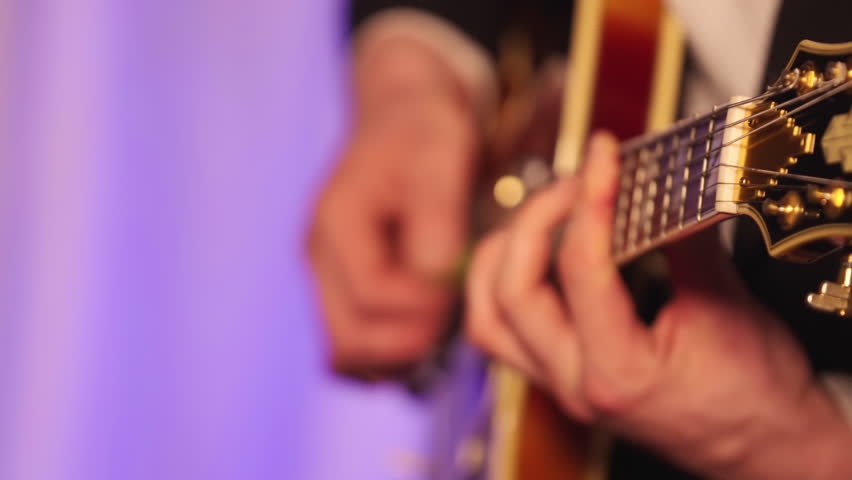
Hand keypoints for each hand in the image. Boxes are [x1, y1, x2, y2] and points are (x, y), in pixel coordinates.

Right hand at [309, 37, 478, 375]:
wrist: (403, 117)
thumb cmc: (425, 131)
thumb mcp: (441, 157)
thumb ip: (437, 219)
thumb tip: (436, 279)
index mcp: (337, 222)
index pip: (370, 296)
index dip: (423, 305)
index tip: (462, 287)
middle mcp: (320, 256)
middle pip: (347, 341)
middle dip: (409, 340)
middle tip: (456, 318)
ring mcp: (328, 275)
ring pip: (346, 353)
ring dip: (397, 354)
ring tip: (444, 325)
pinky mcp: (344, 286)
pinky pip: (355, 343)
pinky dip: (389, 351)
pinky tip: (428, 329)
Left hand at [466, 132, 851, 478]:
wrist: (765, 447)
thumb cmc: (755, 397)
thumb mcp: (727, 307)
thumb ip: (686, 242)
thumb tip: (662, 181)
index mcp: (618, 373)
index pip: (580, 269)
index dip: (590, 199)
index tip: (604, 155)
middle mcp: (575, 385)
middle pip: (510, 293)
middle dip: (532, 222)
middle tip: (574, 183)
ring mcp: (561, 386)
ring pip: (487, 318)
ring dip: (500, 256)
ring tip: (540, 216)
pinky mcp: (560, 378)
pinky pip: (502, 331)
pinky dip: (504, 284)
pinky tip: (531, 255)